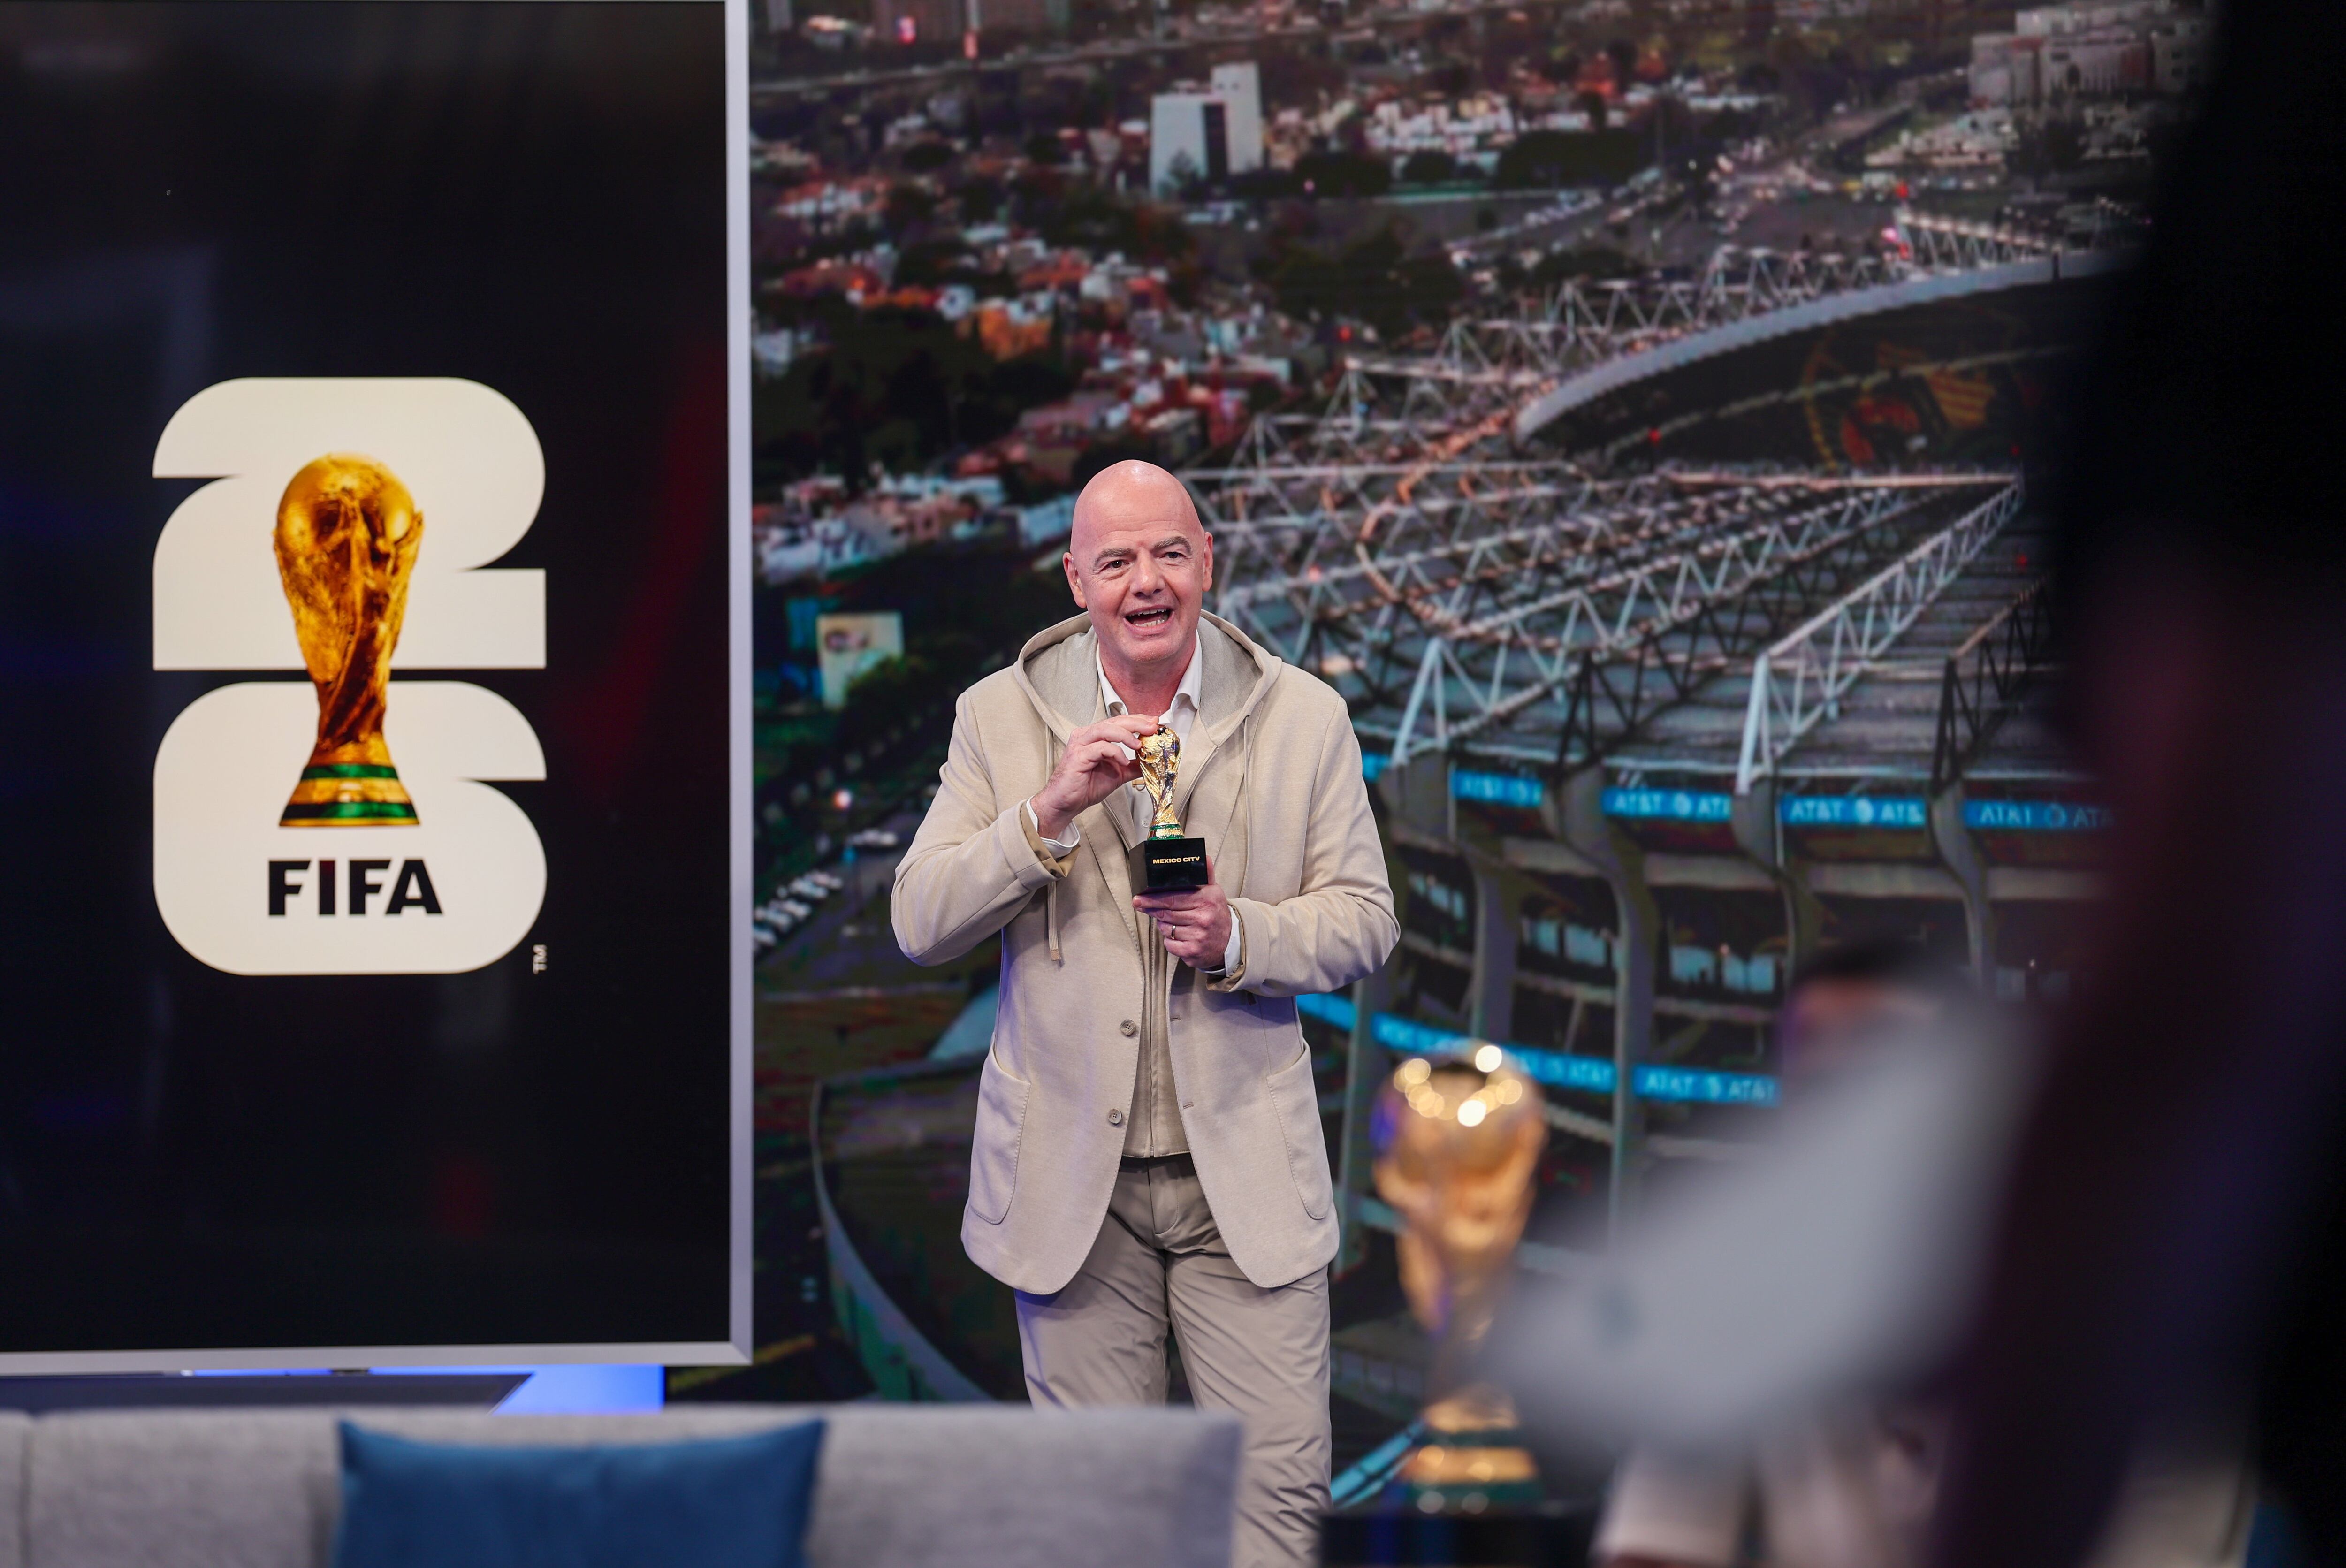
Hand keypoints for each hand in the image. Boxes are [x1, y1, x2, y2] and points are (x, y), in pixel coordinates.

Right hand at [1031, 712, 1158, 839]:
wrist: (1066, 802)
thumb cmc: (1085, 786)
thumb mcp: (1118, 774)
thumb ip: (1133, 766)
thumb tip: (1153, 762)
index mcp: (1095, 736)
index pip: (1119, 722)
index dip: (1138, 720)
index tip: (1154, 723)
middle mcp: (1087, 736)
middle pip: (1115, 721)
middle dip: (1136, 723)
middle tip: (1152, 727)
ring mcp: (1081, 744)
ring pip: (1106, 729)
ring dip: (1126, 735)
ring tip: (1139, 745)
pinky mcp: (1078, 755)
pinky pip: (1100, 747)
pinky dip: (1115, 752)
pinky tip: (1123, 761)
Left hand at [1135, 863, 1232, 970]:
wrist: (1230, 941)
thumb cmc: (1216, 914)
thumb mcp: (1214, 892)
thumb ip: (1205, 875)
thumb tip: (1202, 856)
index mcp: (1207, 899)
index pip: (1173, 898)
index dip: (1153, 898)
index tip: (1139, 897)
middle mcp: (1203, 918)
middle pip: (1167, 913)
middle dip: (1151, 909)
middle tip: (1140, 905)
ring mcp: (1198, 936)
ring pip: (1166, 929)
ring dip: (1163, 925)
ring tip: (1170, 921)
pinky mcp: (1193, 951)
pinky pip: (1170, 944)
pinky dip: (1169, 940)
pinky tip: (1177, 935)